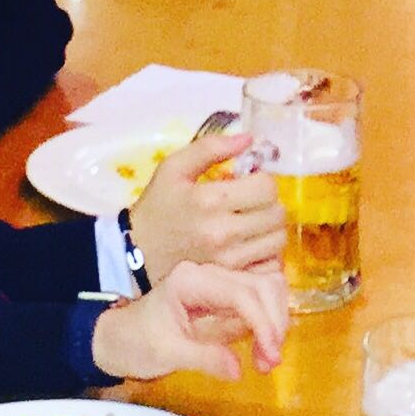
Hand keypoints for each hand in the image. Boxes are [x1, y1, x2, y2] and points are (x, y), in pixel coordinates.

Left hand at [90, 260, 291, 381]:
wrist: (118, 339)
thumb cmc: (135, 343)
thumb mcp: (166, 354)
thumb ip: (203, 358)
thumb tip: (239, 370)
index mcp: (191, 281)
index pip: (241, 293)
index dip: (263, 323)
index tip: (271, 355)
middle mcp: (209, 274)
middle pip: (261, 285)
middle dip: (273, 322)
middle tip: (270, 361)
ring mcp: (218, 282)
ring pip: (266, 289)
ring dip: (275, 321)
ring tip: (267, 358)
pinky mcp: (224, 295)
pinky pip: (258, 299)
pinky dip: (269, 321)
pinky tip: (263, 346)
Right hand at [127, 132, 287, 279]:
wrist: (136, 253)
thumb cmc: (158, 206)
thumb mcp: (173, 168)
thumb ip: (211, 148)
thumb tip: (250, 138)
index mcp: (210, 200)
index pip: (267, 187)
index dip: (263, 179)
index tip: (249, 181)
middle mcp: (223, 232)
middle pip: (277, 213)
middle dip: (269, 202)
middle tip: (252, 201)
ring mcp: (229, 260)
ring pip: (278, 239)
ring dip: (270, 227)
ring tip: (252, 222)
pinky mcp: (231, 277)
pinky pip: (270, 263)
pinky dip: (266, 251)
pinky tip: (250, 243)